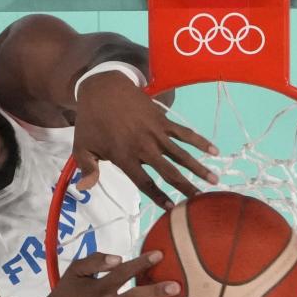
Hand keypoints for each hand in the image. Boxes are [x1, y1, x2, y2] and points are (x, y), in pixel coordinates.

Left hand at [73, 72, 218, 208]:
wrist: (102, 88)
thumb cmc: (92, 121)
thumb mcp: (82, 146)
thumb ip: (87, 169)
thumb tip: (85, 190)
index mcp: (124, 156)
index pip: (144, 182)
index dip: (158, 196)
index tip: (172, 208)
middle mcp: (144, 147)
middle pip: (168, 172)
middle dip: (186, 186)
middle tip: (200, 200)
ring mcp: (155, 132)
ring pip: (181, 154)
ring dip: (199, 167)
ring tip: (214, 180)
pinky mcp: (163, 119)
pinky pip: (184, 132)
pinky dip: (199, 141)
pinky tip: (214, 150)